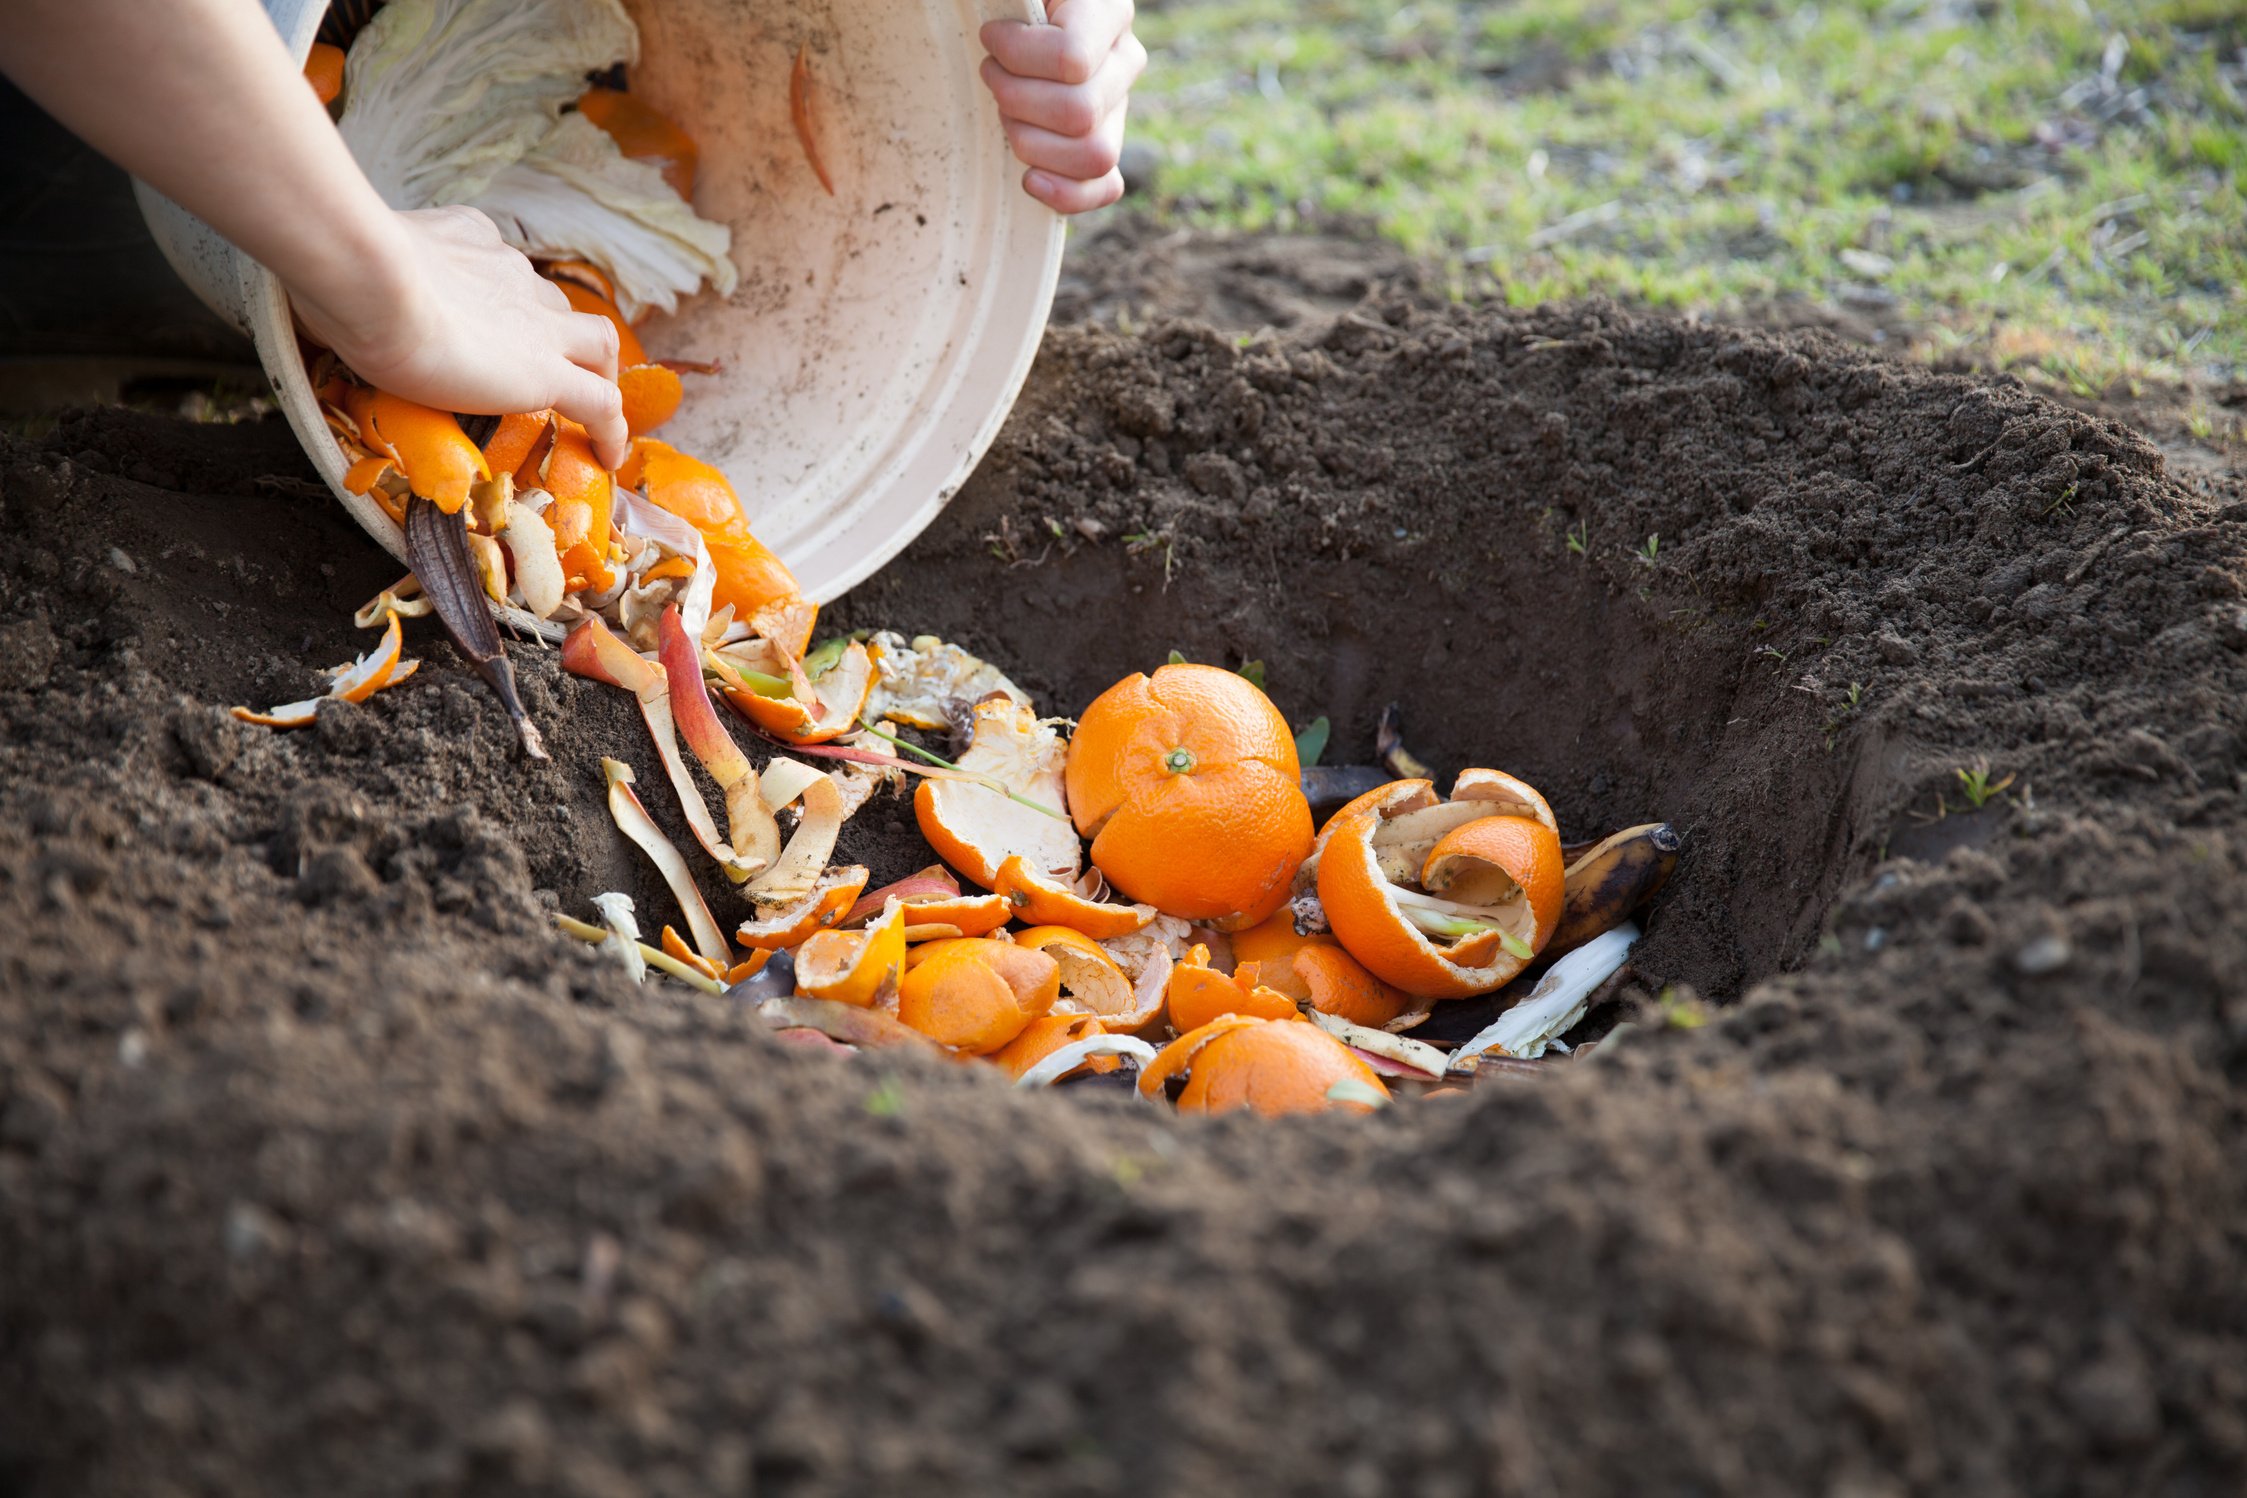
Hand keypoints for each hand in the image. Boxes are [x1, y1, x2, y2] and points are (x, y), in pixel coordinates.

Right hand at [288, 205, 630, 467]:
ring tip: (592, 415)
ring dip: (600, 376)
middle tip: (550, 373)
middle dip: (560, 337)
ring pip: (597, 344)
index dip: (507, 299)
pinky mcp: (545, 372)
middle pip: (555, 305)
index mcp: (471, 242)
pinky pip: (602, 404)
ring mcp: (536, 325)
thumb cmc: (341, 271)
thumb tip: (313, 300)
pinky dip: (613, 431)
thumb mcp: (350, 265)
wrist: (369, 279)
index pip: (504, 268)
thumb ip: (355, 280)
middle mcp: (512, 274)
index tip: (494, 325)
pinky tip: (611, 457)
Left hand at [980, 0, 1145, 213]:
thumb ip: (1012, 3)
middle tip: (992, 73)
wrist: (1019, 26)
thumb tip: (997, 26)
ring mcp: (1118, 109)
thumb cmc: (1007, 4)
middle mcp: (1125, 61)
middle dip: (1017, 99)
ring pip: (1092, 154)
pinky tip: (1030, 179)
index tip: (990, 37)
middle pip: (1078, 113)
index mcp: (1109, 12)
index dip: (1017, 55)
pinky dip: (1066, 194)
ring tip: (1007, 110)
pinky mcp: (1104, 148)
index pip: (1071, 60)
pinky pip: (1104, 188)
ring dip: (1031, 140)